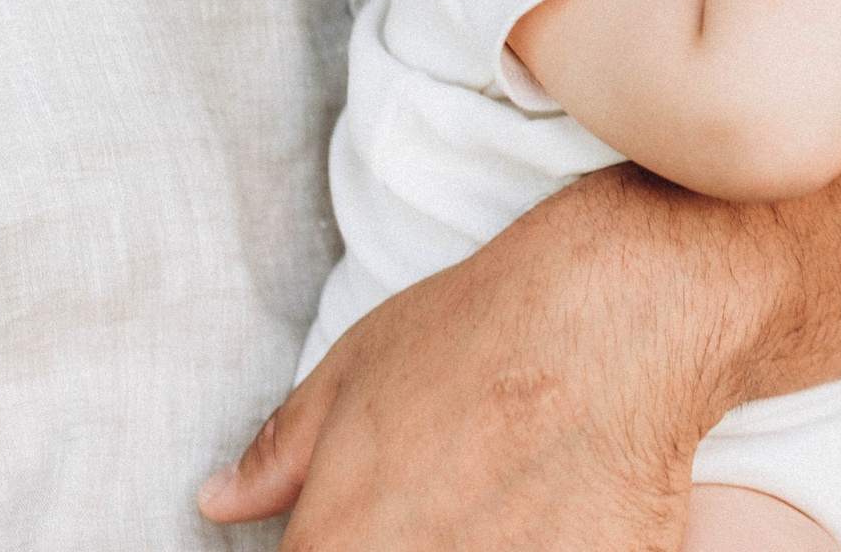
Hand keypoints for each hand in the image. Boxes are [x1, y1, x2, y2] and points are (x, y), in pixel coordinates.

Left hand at [198, 167, 741, 550]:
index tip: (383, 516)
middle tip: (456, 498)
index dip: (344, 540)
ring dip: (488, 540)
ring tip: (509, 500)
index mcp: (336, 547)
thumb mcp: (356, 371)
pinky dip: (556, 542)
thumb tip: (220, 501)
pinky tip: (563, 509)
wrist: (620, 311)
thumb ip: (280, 455)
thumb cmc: (483, 329)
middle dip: (423, 538)